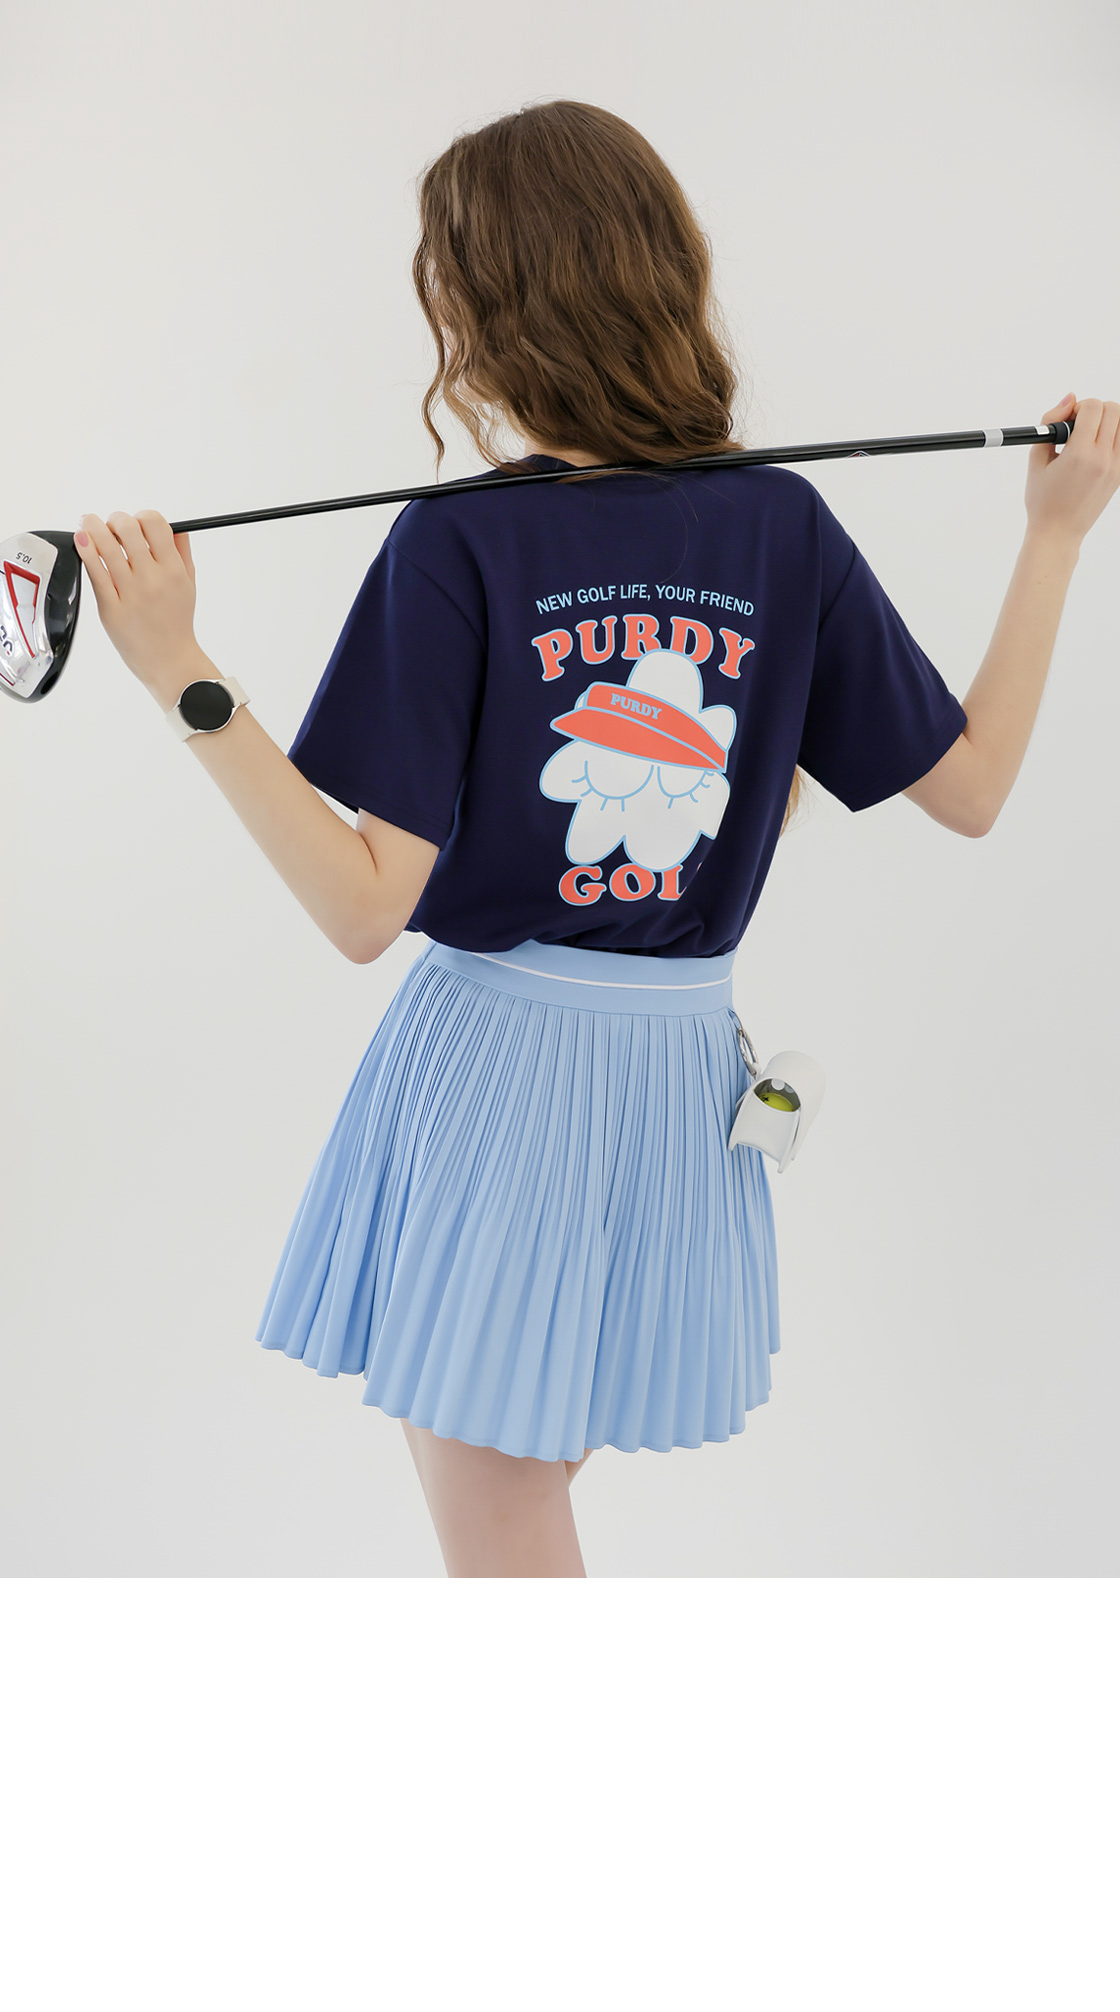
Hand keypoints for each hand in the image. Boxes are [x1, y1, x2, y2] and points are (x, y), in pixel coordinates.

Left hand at [73, 510, 200, 703]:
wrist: (169, 660)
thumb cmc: (177, 622)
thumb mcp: (189, 584)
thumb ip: (182, 552)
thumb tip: (175, 526)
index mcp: (173, 570)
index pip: (155, 524)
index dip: (142, 517)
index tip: (136, 524)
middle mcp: (152, 579)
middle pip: (128, 529)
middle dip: (116, 520)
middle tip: (111, 527)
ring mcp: (130, 594)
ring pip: (106, 547)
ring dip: (93, 527)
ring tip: (88, 523)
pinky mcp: (110, 608)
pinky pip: (95, 572)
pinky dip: (85, 549)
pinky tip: (82, 540)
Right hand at [1024, 394, 1119, 550]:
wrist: (1058, 533)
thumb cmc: (1042, 499)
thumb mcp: (1036, 459)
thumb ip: (1051, 423)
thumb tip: (1070, 398)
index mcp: (1079, 455)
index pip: (1093, 407)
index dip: (1078, 407)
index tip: (1068, 422)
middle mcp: (1102, 460)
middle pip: (1114, 410)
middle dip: (1096, 411)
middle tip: (1081, 427)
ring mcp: (1116, 468)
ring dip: (1109, 422)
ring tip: (1091, 438)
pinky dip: (1114, 438)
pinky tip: (1098, 450)